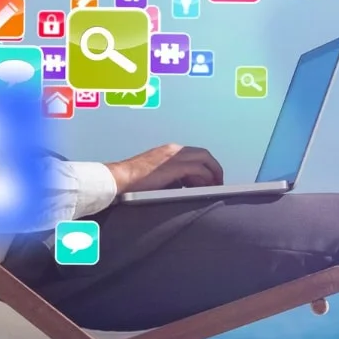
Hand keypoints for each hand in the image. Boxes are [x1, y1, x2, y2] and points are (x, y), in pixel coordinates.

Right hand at [104, 143, 223, 195]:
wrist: (120, 179)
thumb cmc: (134, 182)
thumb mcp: (157, 175)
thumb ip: (172, 177)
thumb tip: (186, 187)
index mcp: (169, 151)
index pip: (195, 154)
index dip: (206, 166)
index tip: (210, 179)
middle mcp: (174, 150)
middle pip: (204, 154)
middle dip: (214, 168)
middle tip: (218, 183)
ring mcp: (174, 156)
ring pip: (204, 159)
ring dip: (213, 173)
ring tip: (216, 187)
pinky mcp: (174, 166)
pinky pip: (198, 169)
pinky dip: (206, 178)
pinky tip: (208, 188)